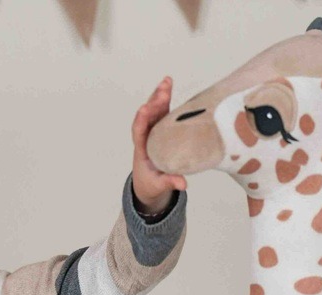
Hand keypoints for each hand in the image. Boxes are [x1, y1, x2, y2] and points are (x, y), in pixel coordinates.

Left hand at [132, 76, 187, 214]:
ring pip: (154, 110)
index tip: (145, 110)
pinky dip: (164, 97)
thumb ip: (169, 182)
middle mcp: (145, 137)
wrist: (148, 182)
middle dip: (154, 104)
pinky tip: (168, 83)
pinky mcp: (161, 127)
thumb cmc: (151, 183)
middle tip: (163, 93)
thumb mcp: (159, 185)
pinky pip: (161, 111)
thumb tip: (183, 184)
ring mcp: (152, 130)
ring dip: (158, 95)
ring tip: (166, 81)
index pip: (139, 132)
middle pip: (147, 118)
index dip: (141, 121)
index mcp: (141, 150)